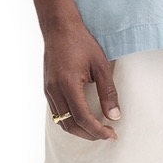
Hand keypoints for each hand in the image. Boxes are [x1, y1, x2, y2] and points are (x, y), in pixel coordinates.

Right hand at [43, 20, 120, 140]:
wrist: (59, 27)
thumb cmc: (81, 42)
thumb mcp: (100, 65)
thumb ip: (108, 92)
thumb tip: (115, 116)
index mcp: (68, 85)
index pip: (82, 118)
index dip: (97, 130)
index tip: (112, 134)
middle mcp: (54, 91)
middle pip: (70, 125)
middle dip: (89, 134)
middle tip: (107, 134)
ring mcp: (48, 91)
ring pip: (62, 122)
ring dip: (79, 130)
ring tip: (97, 129)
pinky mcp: (47, 89)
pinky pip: (57, 113)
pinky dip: (70, 121)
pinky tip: (83, 118)